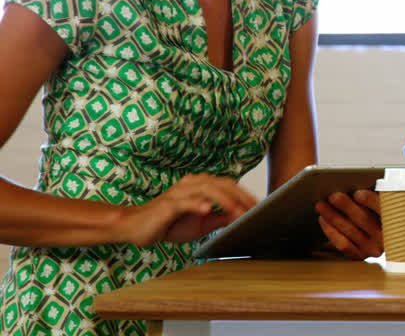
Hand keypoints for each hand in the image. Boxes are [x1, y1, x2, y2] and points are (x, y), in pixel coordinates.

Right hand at [120, 173, 256, 245]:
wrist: (136, 228)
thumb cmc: (169, 224)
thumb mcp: (201, 224)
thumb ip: (220, 219)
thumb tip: (241, 218)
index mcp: (201, 186)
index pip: (229, 186)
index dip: (245, 195)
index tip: (260, 206)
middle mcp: (192, 184)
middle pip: (222, 185)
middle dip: (240, 196)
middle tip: (255, 208)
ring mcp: (179, 192)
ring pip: (207, 190)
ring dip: (224, 200)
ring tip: (238, 210)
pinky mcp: (168, 204)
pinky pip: (184, 202)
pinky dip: (197, 205)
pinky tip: (207, 210)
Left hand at [316, 189, 381, 259]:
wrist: (383, 235)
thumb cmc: (383, 212)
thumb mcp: (385, 202)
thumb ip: (377, 194)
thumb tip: (358, 183)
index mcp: (397, 222)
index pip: (385, 210)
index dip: (371, 202)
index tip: (358, 194)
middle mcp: (386, 238)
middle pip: (364, 220)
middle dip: (346, 207)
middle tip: (333, 196)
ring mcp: (373, 249)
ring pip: (350, 231)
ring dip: (333, 216)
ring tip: (322, 206)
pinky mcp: (361, 255)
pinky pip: (343, 244)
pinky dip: (331, 231)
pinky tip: (324, 220)